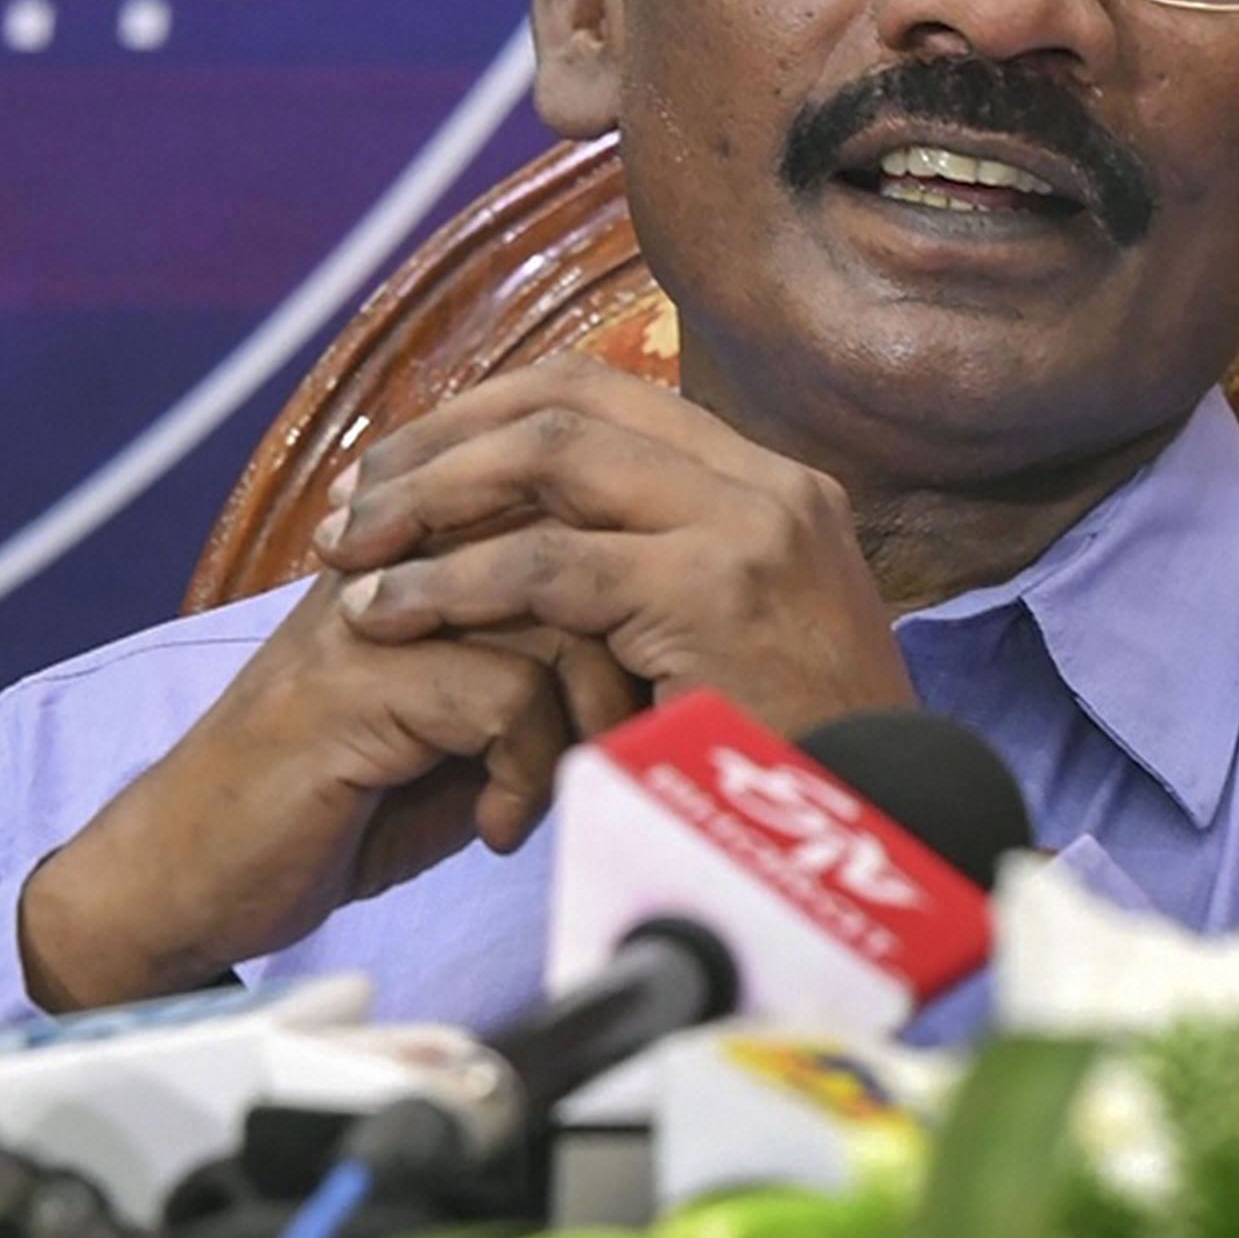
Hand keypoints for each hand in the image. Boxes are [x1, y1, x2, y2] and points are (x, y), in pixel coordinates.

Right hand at [13, 581, 638, 1013]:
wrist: (187, 870)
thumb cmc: (332, 803)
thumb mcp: (457, 730)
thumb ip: (536, 675)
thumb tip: (652, 666)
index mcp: (421, 545)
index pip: (568, 507)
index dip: (626, 602)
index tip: (636, 697)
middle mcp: (397, 554)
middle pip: (579, 547)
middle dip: (627, 659)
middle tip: (618, 747)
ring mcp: (372, 610)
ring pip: (556, 619)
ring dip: (583, 723)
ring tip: (551, 790)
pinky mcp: (355, 680)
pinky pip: (506, 696)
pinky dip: (524, 773)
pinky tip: (495, 826)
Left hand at [315, 361, 916, 737]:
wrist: (888, 846)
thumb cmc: (793, 776)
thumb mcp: (728, 652)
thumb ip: (654, 588)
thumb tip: (524, 551)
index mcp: (771, 484)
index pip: (603, 392)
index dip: (484, 417)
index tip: (400, 468)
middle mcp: (769, 483)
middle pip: (569, 397)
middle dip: (439, 442)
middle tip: (350, 504)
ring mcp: (751, 527)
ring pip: (551, 454)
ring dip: (431, 498)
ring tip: (350, 555)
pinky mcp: (716, 592)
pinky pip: (549, 564)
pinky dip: (453, 582)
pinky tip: (392, 616)